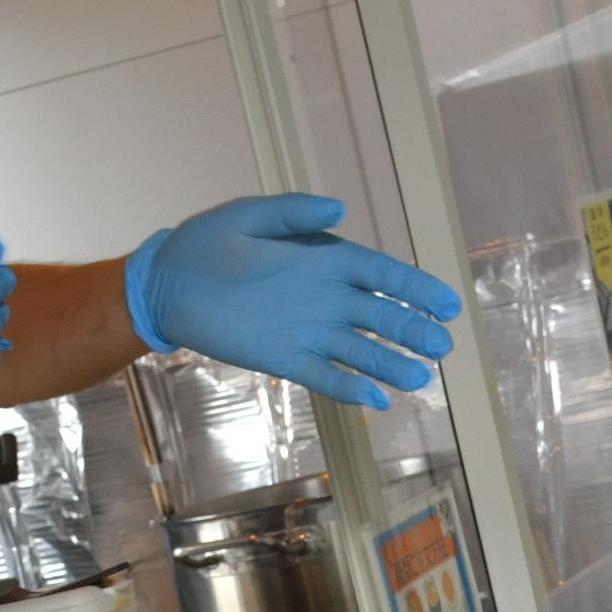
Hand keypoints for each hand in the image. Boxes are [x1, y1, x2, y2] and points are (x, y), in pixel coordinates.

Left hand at [121, 192, 460, 409]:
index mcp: (322, 259)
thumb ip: (293, 212)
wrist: (164, 285)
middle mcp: (323, 297)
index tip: (447, 304)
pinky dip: (351, 389)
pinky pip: (325, 376)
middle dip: (413, 330)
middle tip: (443, 346)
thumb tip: (340, 209)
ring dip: (391, 365)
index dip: (416, 289)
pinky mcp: (284, 359)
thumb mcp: (247, 217)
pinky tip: (377, 401)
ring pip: (360, 351)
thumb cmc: (205, 244)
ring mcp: (307, 331)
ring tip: (421, 379)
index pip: (381, 274)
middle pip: (380, 316)